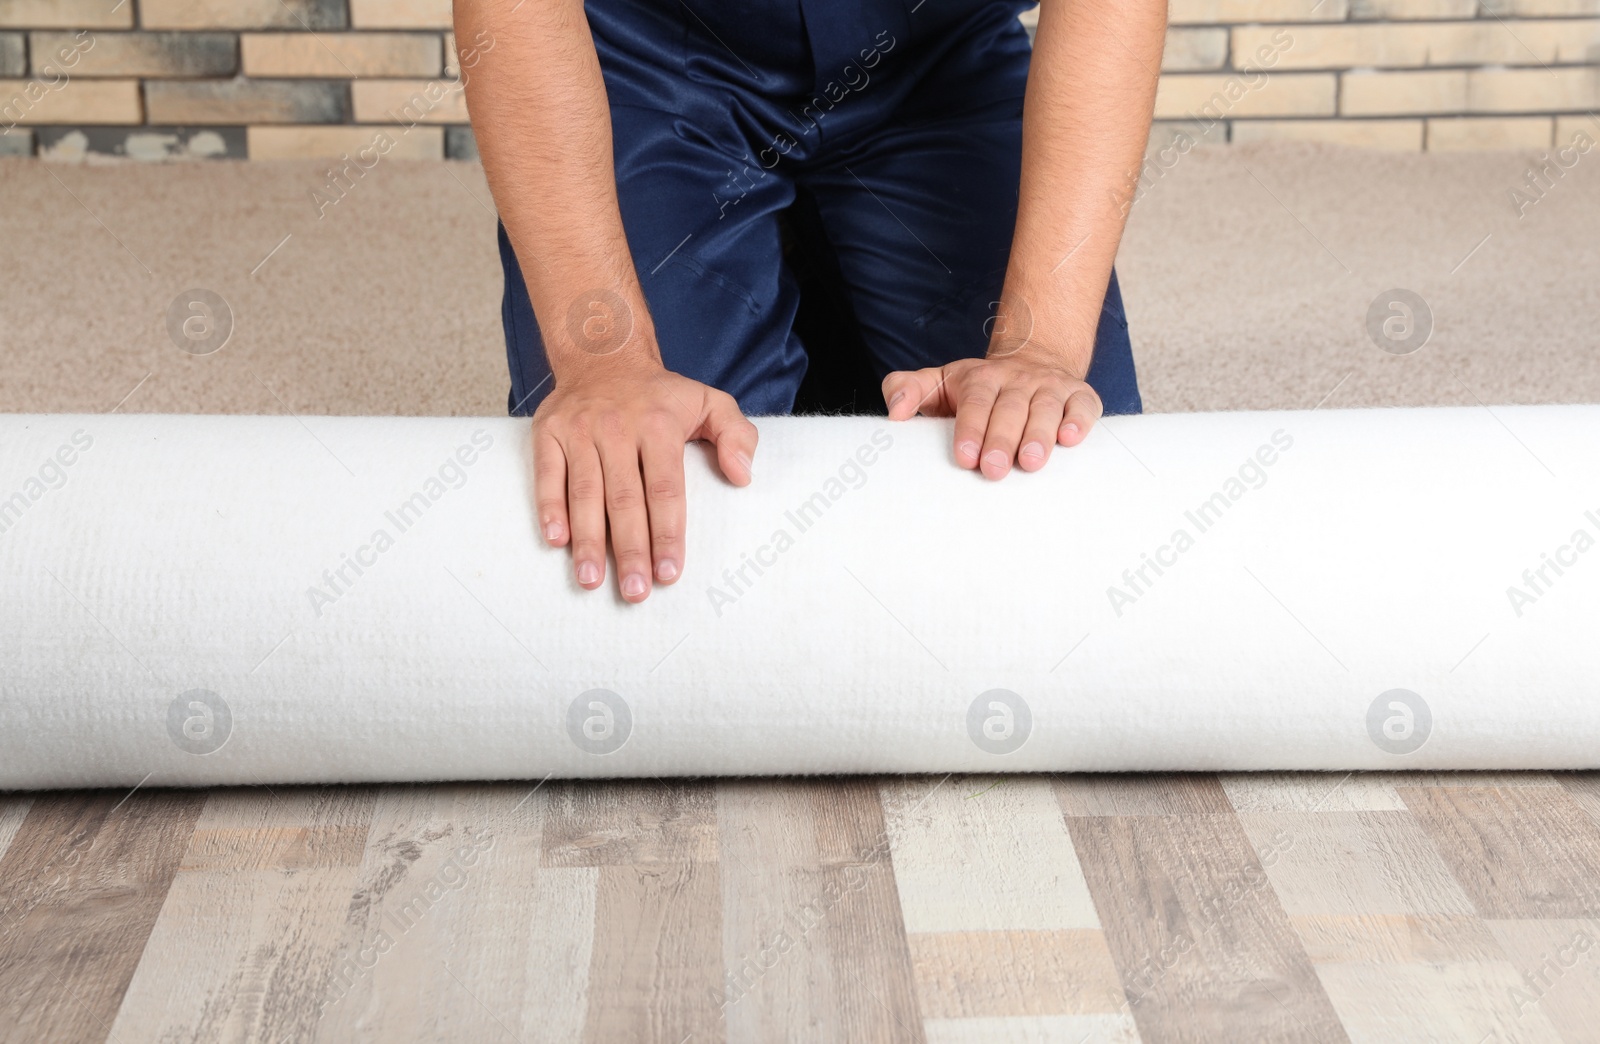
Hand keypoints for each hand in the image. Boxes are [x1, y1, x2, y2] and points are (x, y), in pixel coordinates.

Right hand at [533, 361, 756, 601]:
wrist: (603, 355)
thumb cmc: (659, 394)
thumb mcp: (709, 400)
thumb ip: (737, 434)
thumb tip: (743, 475)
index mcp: (659, 425)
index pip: (666, 489)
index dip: (667, 533)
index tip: (669, 572)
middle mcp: (617, 428)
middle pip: (624, 499)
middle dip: (630, 549)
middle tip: (634, 591)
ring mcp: (580, 430)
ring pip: (585, 493)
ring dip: (588, 540)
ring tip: (591, 580)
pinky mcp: (549, 433)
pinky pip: (547, 476)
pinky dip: (549, 509)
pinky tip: (557, 542)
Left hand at [881, 351, 1101, 478]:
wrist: (1033, 360)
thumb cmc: (978, 388)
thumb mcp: (939, 382)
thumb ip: (908, 389)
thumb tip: (894, 413)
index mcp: (981, 378)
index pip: (975, 402)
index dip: (970, 428)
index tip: (964, 457)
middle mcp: (1017, 380)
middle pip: (1010, 408)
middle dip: (1002, 439)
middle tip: (993, 470)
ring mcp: (1050, 387)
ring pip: (1046, 408)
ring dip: (1039, 434)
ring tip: (1031, 462)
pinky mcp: (1079, 395)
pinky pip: (1083, 405)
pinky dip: (1079, 421)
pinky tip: (1071, 439)